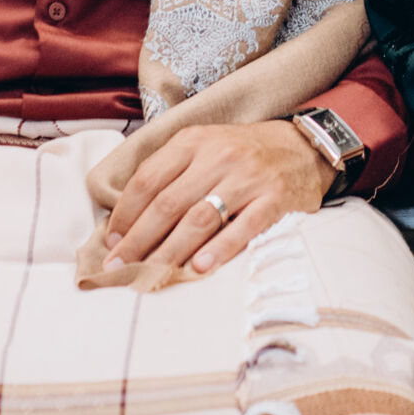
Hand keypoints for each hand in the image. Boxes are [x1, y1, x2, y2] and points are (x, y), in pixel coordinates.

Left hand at [89, 121, 332, 278]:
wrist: (302, 146)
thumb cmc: (243, 153)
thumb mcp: (205, 147)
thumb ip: (172, 175)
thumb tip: (130, 221)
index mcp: (194, 141)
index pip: (149, 178)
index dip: (126, 213)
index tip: (111, 241)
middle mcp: (218, 155)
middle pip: (169, 202)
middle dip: (139, 239)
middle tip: (120, 266)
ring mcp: (247, 177)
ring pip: (200, 218)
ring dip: (170, 250)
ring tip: (151, 273)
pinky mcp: (274, 198)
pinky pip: (243, 227)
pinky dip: (220, 249)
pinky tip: (199, 267)